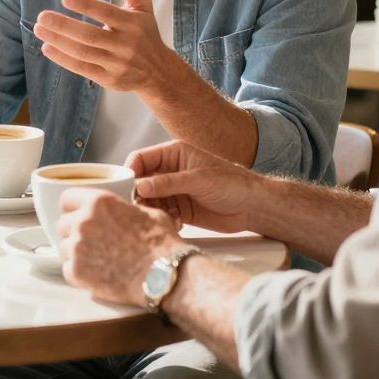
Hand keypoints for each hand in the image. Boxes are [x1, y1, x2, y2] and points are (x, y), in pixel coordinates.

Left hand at [34, 0, 183, 96]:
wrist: (158, 72)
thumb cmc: (146, 34)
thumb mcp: (143, 7)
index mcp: (133, 24)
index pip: (107, 13)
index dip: (86, 5)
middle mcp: (125, 45)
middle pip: (90, 35)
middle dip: (64, 26)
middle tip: (42, 16)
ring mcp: (116, 64)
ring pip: (82, 52)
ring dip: (58, 40)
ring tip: (39, 28)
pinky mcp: (107, 79)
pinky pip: (81, 68)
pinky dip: (63, 59)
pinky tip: (47, 47)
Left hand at [57, 188, 186, 306]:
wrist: (164, 275)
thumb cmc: (161, 244)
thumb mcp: (147, 212)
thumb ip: (124, 209)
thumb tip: (123, 212)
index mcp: (98, 202)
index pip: (66, 199)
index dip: (72, 207)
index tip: (76, 214)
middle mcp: (82, 222)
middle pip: (62, 224)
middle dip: (74, 232)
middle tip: (91, 241)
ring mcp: (77, 247)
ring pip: (64, 248)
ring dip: (76, 253)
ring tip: (97, 260)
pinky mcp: (76, 272)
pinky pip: (67, 269)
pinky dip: (78, 273)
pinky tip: (96, 274)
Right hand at [127, 140, 259, 232]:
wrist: (253, 206)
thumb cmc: (232, 183)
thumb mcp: (198, 179)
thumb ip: (168, 183)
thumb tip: (140, 186)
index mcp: (173, 154)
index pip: (141, 159)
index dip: (130, 172)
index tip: (126, 188)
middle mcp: (170, 171)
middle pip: (141, 181)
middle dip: (138, 195)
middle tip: (141, 209)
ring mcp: (174, 191)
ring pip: (149, 200)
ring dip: (151, 210)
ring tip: (163, 218)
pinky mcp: (179, 209)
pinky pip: (161, 214)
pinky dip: (163, 220)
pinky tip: (175, 224)